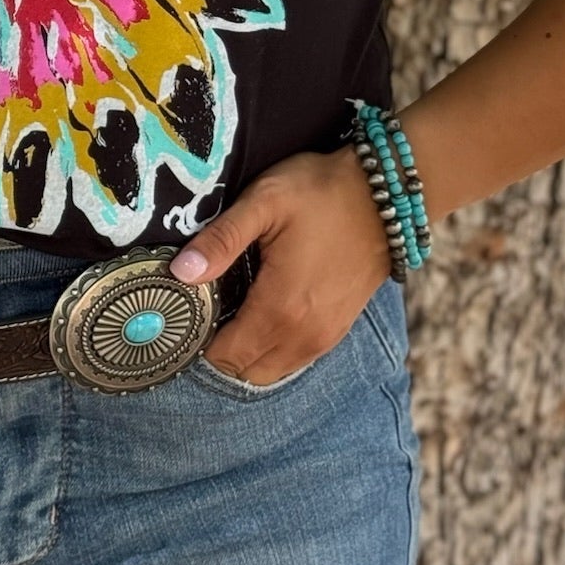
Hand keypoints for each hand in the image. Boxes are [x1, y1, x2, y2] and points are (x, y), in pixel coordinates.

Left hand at [167, 147, 389, 385]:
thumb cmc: (321, 193)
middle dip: (220, 349)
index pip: (225, 356)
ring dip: (247, 351)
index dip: (198, 340)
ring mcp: (325, 337)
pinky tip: (264, 311)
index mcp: (280, 309)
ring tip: (233, 308)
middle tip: (207, 309)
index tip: (186, 312)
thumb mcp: (264, 202)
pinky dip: (272, 348)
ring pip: (271, 370)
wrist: (385, 195)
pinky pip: (294, 359)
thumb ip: (220, 240)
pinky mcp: (338, 329)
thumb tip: (179, 272)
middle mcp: (303, 336)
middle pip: (245, 371)